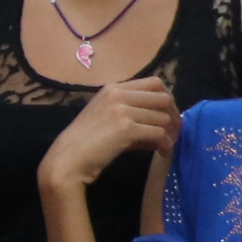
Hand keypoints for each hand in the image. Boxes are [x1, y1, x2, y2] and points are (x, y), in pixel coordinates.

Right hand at [42, 74, 178, 193]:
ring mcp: (121, 110)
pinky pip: (158, 133)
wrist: (67, 159)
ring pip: (163, 117)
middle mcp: (118, 94)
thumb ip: (132, 114)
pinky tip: (162, 152)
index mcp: (113, 89)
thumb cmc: (85, 142)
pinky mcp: (126, 128)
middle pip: (164, 97)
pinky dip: (165, 144)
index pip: (154, 83)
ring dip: (170, 133)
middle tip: (173, 132)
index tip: (168, 114)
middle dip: (174, 115)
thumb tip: (163, 122)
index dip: (167, 98)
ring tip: (166, 145)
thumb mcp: (107, 119)